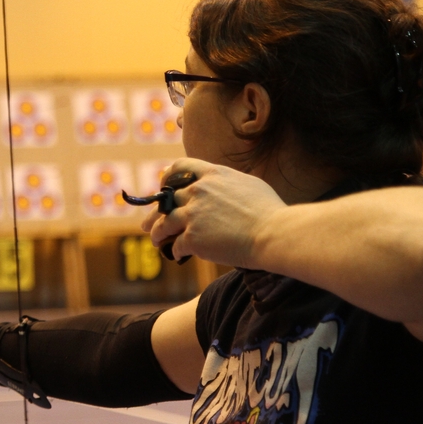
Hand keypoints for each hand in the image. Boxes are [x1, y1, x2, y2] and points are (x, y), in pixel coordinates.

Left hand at [139, 159, 285, 268]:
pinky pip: (176, 245)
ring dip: (157, 232)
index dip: (167, 177)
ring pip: (163, 223)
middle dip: (156, 212)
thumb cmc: (270, 211)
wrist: (274, 234)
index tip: (163, 185)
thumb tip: (222, 188)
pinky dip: (175, 251)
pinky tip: (177, 255)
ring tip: (155, 240)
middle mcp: (198, 191)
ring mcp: (193, 214)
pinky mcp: (192, 237)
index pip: (180, 167)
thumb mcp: (249, 184)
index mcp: (213, 175)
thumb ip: (228, 184)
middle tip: (148, 222)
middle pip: (167, 200)